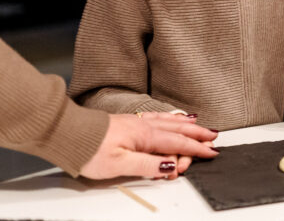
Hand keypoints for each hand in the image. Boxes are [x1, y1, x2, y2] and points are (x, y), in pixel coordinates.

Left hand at [79, 112, 218, 179]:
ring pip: (170, 123)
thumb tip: (170, 165)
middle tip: (214, 140)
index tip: (211, 153)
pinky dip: (171, 118)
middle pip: (178, 132)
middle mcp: (145, 126)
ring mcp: (137, 122)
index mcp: (145, 136)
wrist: (69, 133)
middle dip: (197, 136)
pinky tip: (174, 118)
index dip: (196, 149)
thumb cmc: (90, 149)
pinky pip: (158, 117)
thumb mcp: (119, 164)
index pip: (177, 144)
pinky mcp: (129, 121)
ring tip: (201, 127)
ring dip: (188, 126)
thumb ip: (147, 165)